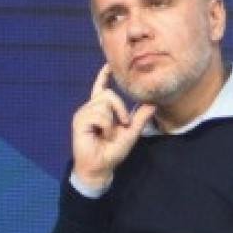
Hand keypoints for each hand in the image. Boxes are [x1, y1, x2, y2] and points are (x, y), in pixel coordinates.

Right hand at [70, 66, 144, 190]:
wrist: (100, 167)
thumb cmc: (112, 151)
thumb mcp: (131, 133)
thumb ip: (140, 118)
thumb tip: (152, 104)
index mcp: (100, 110)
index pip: (101, 88)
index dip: (104, 76)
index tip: (109, 65)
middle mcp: (90, 108)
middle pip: (109, 94)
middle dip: (121, 108)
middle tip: (123, 124)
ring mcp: (83, 114)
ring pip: (104, 102)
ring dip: (113, 119)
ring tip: (109, 132)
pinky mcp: (79, 120)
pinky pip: (99, 114)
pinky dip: (106, 125)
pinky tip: (102, 134)